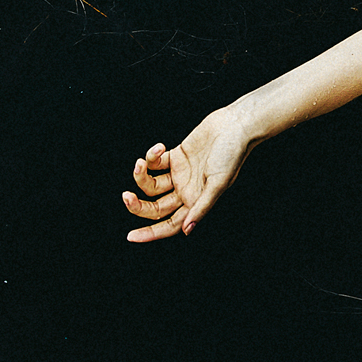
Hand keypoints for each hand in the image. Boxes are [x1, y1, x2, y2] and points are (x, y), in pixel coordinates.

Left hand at [121, 102, 255, 241]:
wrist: (235, 125)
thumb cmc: (232, 155)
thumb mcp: (218, 184)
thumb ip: (201, 206)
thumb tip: (187, 230)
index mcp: (195, 201)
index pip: (170, 224)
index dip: (151, 233)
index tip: (131, 236)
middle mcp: (185, 190)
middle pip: (155, 207)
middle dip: (138, 205)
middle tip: (126, 197)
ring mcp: (179, 174)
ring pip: (151, 185)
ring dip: (141, 175)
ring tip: (141, 163)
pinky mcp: (176, 156)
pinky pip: (155, 162)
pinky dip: (151, 156)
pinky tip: (159, 147)